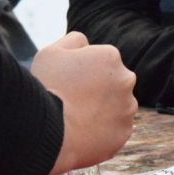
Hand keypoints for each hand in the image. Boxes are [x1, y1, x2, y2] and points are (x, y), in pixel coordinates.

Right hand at [30, 31, 136, 174]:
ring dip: (102, 110)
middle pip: (112, 83)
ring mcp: (127, 108)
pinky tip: (82, 132)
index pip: (101, 61)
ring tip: (76, 118)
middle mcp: (126, 80)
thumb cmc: (45, 88)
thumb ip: (74, 41)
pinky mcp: (124, 133)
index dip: (81, 71)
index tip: (67, 82)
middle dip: (97, 89)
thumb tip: (86, 45)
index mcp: (110, 56)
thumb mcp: (51, 52)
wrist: (46, 131)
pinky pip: (114, 129)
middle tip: (73, 100)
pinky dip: (102, 131)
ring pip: (116, 106)